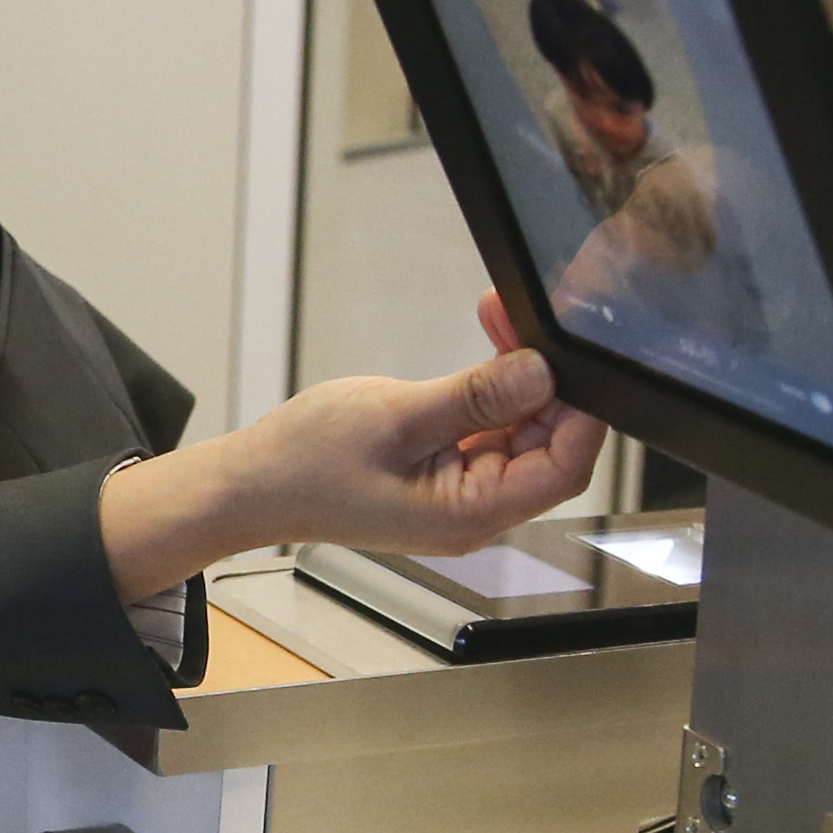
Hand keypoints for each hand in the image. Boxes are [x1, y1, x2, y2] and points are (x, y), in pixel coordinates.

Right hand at [101, 290, 606, 595]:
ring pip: (523, 435)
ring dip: (517, 381)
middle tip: (518, 318)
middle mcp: (476, 513)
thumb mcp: (395, 416)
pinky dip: (491, 395)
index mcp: (469, 514)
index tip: (570, 356)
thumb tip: (540, 372)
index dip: (579, 413)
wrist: (253, 485)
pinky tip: (483, 352)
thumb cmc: (306, 463)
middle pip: (548, 447)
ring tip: (496, 320)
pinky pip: (491, 434)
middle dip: (545, 382)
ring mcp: (463, 496)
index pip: (562, 468)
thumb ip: (474, 397)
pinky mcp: (447, 477)